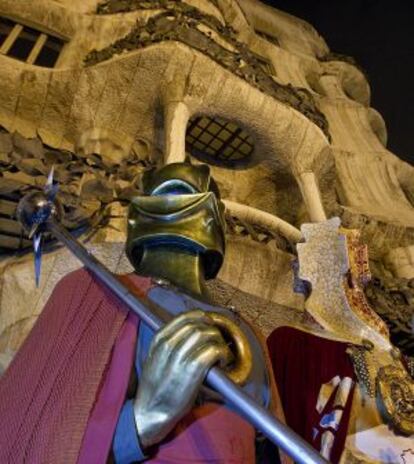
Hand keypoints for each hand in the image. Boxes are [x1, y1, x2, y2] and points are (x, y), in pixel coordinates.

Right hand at [133, 309, 231, 447]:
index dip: (201, 317)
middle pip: (198, 324)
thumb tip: (192, 331)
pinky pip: (214, 350)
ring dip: (219, 341)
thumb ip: (169, 343)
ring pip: (207, 334)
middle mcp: (168, 344)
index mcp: (159, 339)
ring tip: (221, 354)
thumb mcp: (154, 358)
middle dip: (212, 330)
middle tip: (218, 341)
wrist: (150, 412)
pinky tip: (222, 362)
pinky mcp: (193, 369)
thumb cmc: (156, 387)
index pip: (185, 317)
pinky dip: (223, 353)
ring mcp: (180, 356)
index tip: (209, 323)